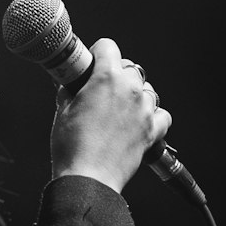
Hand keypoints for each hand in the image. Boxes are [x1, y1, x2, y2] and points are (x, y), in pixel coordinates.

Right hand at [49, 38, 171, 193]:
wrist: (88, 178)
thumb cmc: (72, 146)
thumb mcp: (63, 110)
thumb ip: (70, 90)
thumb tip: (71, 83)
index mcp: (106, 78)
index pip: (108, 47)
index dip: (98, 54)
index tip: (93, 64)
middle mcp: (130, 89)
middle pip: (130, 67)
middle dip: (117, 74)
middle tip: (102, 90)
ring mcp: (144, 110)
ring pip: (147, 89)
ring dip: (135, 94)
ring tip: (120, 109)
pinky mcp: (152, 130)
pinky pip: (162, 114)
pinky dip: (153, 115)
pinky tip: (139, 121)